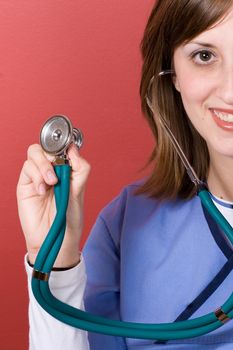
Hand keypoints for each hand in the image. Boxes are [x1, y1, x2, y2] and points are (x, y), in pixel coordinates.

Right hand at [16, 143, 90, 266]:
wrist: (56, 239)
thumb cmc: (69, 218)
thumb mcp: (79, 192)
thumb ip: (79, 169)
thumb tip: (73, 149)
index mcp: (66, 170)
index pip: (62, 148)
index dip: (63, 145)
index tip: (68, 150)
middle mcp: (51, 170)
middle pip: (45, 147)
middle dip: (51, 155)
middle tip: (58, 172)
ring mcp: (37, 177)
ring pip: (35, 153)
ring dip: (44, 166)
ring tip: (52, 183)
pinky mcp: (26, 185)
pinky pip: (27, 169)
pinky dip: (36, 177)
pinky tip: (42, 191)